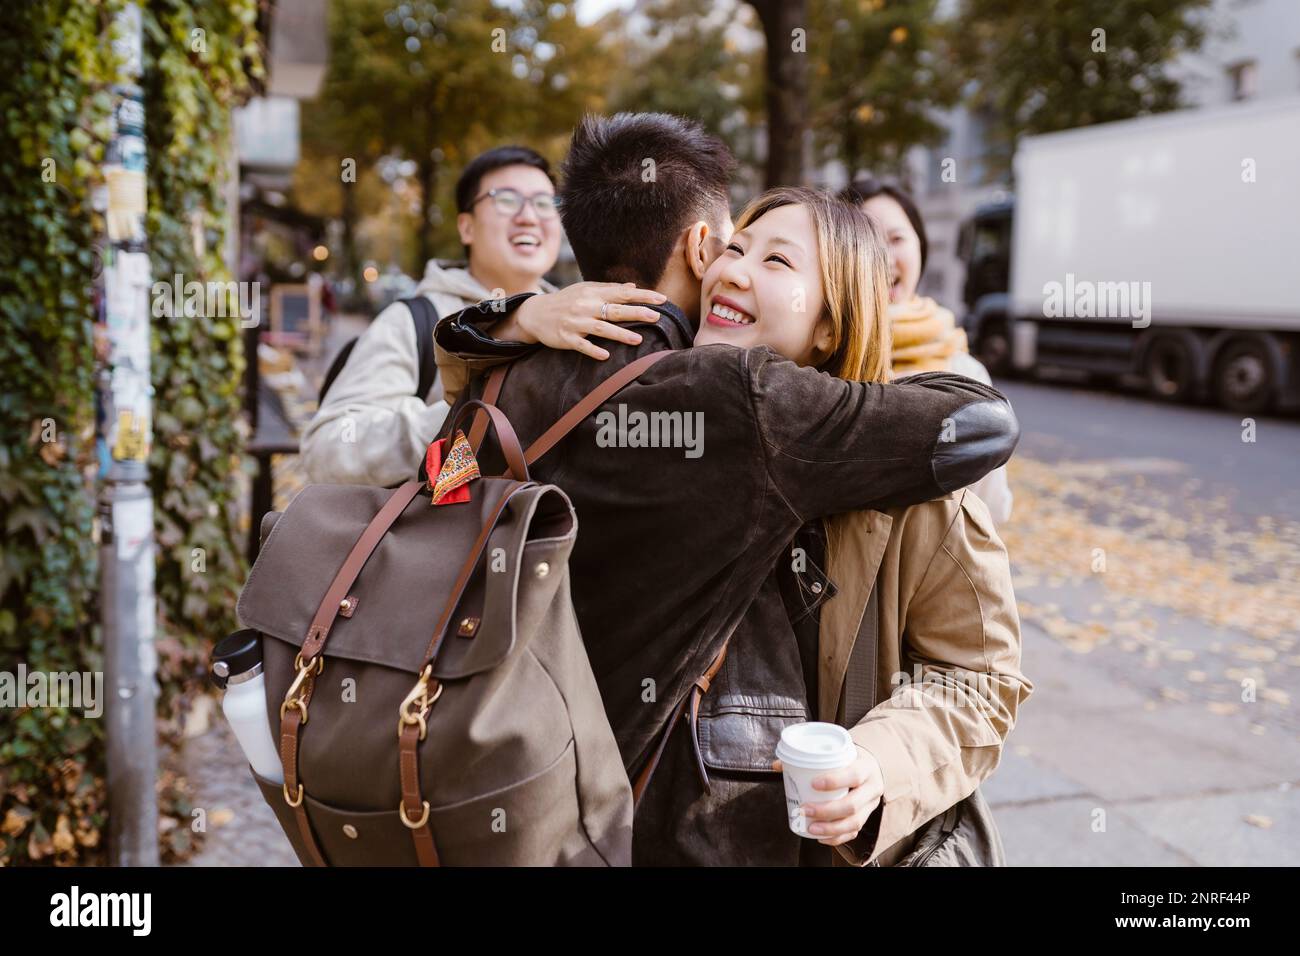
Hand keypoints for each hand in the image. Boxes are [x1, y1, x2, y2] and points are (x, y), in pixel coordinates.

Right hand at [507, 282, 666, 358]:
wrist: (536, 313)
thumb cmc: (566, 301)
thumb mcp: (585, 290)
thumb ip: (609, 289)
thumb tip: (633, 288)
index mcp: (592, 293)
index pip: (622, 293)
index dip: (643, 296)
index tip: (661, 299)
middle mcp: (585, 306)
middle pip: (615, 310)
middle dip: (636, 313)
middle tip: (656, 317)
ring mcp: (575, 323)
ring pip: (600, 328)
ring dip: (619, 334)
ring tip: (637, 340)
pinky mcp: (566, 338)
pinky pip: (582, 345)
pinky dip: (593, 350)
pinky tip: (605, 355)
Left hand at [772, 746, 883, 846]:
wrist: (874, 766)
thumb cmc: (851, 759)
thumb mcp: (838, 753)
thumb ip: (810, 758)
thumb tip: (778, 765)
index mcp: (865, 767)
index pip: (853, 775)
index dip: (834, 781)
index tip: (813, 784)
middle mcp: (872, 788)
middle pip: (852, 805)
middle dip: (826, 811)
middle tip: (805, 809)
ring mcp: (871, 805)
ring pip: (855, 822)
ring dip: (831, 829)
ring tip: (811, 828)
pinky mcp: (867, 817)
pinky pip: (854, 832)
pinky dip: (837, 838)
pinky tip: (821, 837)